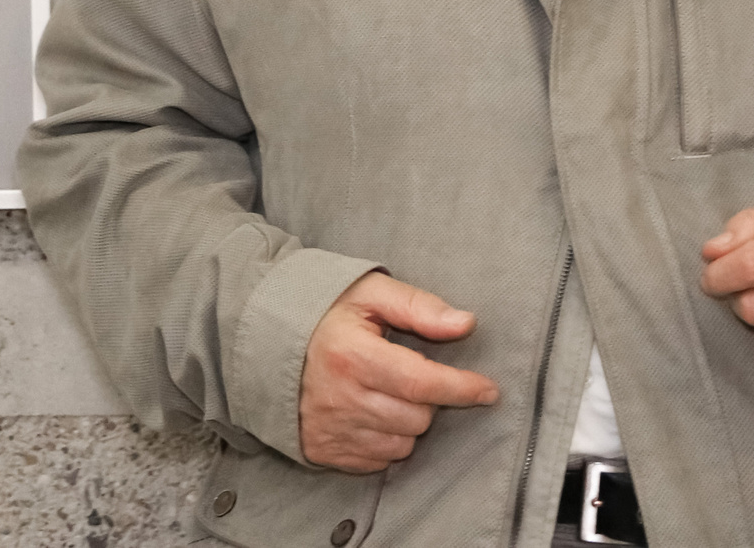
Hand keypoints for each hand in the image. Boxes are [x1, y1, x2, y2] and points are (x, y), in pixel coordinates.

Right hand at [299, 271, 500, 471]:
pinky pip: (379, 460)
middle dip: (428, 399)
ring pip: (402, 443)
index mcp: (353, 355)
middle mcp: (343, 399)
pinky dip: (386, 440)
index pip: (421, 382)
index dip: (461, 388)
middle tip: (411, 373)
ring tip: (388, 391)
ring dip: (408, 421)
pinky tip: (372, 412)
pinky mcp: (326, 452)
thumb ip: (418, 306)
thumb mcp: (369, 292)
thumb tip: (465, 324)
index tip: (488, 389)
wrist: (265, 344)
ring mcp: (333, 430)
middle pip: (417, 417)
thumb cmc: (323, 314)